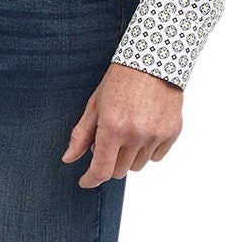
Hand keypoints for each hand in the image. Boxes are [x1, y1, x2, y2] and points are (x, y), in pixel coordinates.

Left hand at [63, 62, 182, 184]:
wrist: (153, 60)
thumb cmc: (120, 80)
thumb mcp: (95, 105)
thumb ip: (81, 135)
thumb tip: (68, 159)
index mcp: (113, 127)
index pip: (101, 170)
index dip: (91, 180)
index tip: (85, 181)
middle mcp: (136, 134)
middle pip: (119, 171)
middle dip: (110, 162)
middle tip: (108, 142)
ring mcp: (156, 134)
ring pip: (138, 165)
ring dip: (129, 157)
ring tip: (128, 132)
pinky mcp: (172, 132)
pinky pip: (156, 157)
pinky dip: (148, 150)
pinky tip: (144, 130)